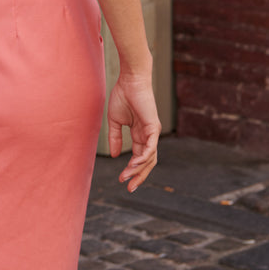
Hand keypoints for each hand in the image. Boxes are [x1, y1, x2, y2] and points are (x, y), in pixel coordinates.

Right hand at [107, 72, 159, 191]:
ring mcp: (152, 132)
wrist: (129, 80)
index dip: (131, 170)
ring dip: (138, 170)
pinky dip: (143, 158)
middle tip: (130, 189)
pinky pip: (150, 148)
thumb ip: (115, 138)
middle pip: (147, 162)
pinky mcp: (154, 127)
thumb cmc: (122, 96)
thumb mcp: (115, 121)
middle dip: (139, 177)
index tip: (121, 180)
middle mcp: (148, 136)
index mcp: (139, 134)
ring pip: (150, 158)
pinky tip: (134, 164)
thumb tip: (115, 155)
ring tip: (126, 177)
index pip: (138, 157)